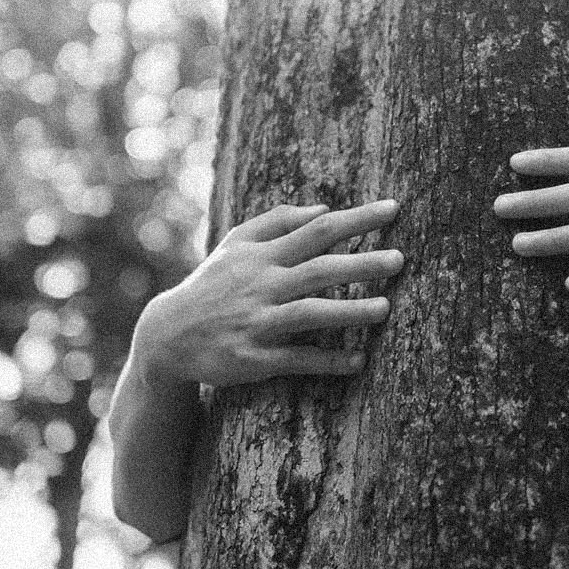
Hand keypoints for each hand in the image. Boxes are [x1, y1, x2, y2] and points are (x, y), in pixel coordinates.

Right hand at [134, 199, 403, 387]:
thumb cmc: (214, 283)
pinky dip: (327, 361)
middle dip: (361, 263)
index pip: (317, 229)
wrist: (169, 334)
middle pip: (318, 269)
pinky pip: (296, 360)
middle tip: (400, 259)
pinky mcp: (253, 359)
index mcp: (262, 255)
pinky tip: (359, 360)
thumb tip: (325, 208)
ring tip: (386, 309)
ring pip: (309, 314)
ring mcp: (258, 323)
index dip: (356, 219)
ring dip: (349, 312)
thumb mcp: (236, 244)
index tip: (393, 210)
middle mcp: (262, 286)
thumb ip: (278, 222)